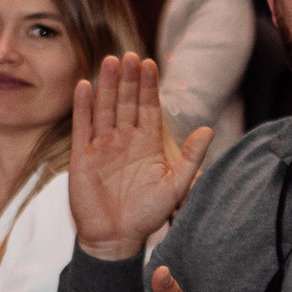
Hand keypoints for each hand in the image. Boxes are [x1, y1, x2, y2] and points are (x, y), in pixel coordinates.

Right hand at [68, 56, 211, 260]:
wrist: (115, 237)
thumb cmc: (147, 215)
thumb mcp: (175, 185)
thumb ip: (191, 157)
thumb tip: (209, 129)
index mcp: (147, 144)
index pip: (149, 108)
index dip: (149, 86)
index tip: (150, 63)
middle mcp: (125, 140)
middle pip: (127, 102)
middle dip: (129, 78)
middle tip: (130, 54)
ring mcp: (102, 146)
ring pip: (105, 108)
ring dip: (107, 85)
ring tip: (110, 61)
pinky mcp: (82, 156)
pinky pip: (82, 126)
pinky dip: (83, 106)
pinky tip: (85, 86)